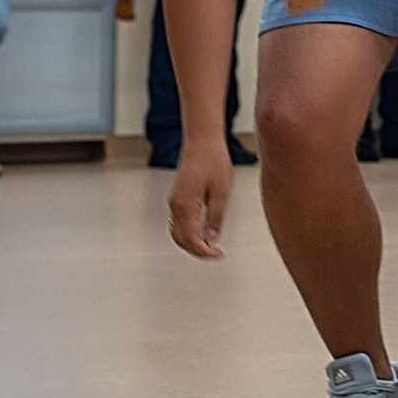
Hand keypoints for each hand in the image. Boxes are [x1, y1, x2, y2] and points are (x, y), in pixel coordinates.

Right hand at [167, 139, 232, 259]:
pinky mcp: (178, 198)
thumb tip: (212, 238)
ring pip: (178, 233)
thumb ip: (216, 216)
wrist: (202, 142)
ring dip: (192, 243)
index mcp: (186, 205)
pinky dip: (188, 233)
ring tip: (211, 246)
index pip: (192, 239)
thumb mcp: (222, 191)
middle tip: (216, 254)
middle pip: (182, 239)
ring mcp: (175, 202)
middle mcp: (176, 205)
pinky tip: (202, 234)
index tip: (218, 255)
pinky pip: (179, 223)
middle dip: (198, 251)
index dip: (205, 251)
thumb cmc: (213, 160)